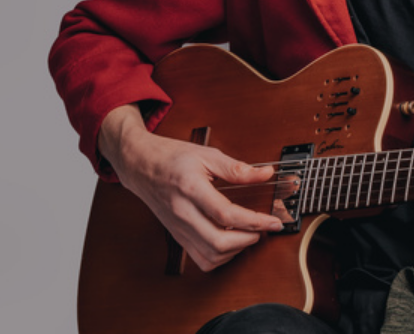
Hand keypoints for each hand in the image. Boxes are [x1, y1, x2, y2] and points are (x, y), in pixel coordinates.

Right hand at [100, 104, 283, 271]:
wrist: (140, 165)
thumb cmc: (170, 158)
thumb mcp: (206, 155)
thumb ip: (237, 168)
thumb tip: (266, 174)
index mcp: (191, 189)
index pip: (226, 214)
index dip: (254, 221)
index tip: (273, 221)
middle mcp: (183, 213)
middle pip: (218, 242)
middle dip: (247, 240)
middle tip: (262, 229)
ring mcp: (178, 228)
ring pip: (210, 256)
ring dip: (235, 251)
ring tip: (248, 234)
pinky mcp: (177, 236)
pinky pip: (201, 258)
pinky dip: (221, 257)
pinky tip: (230, 241)